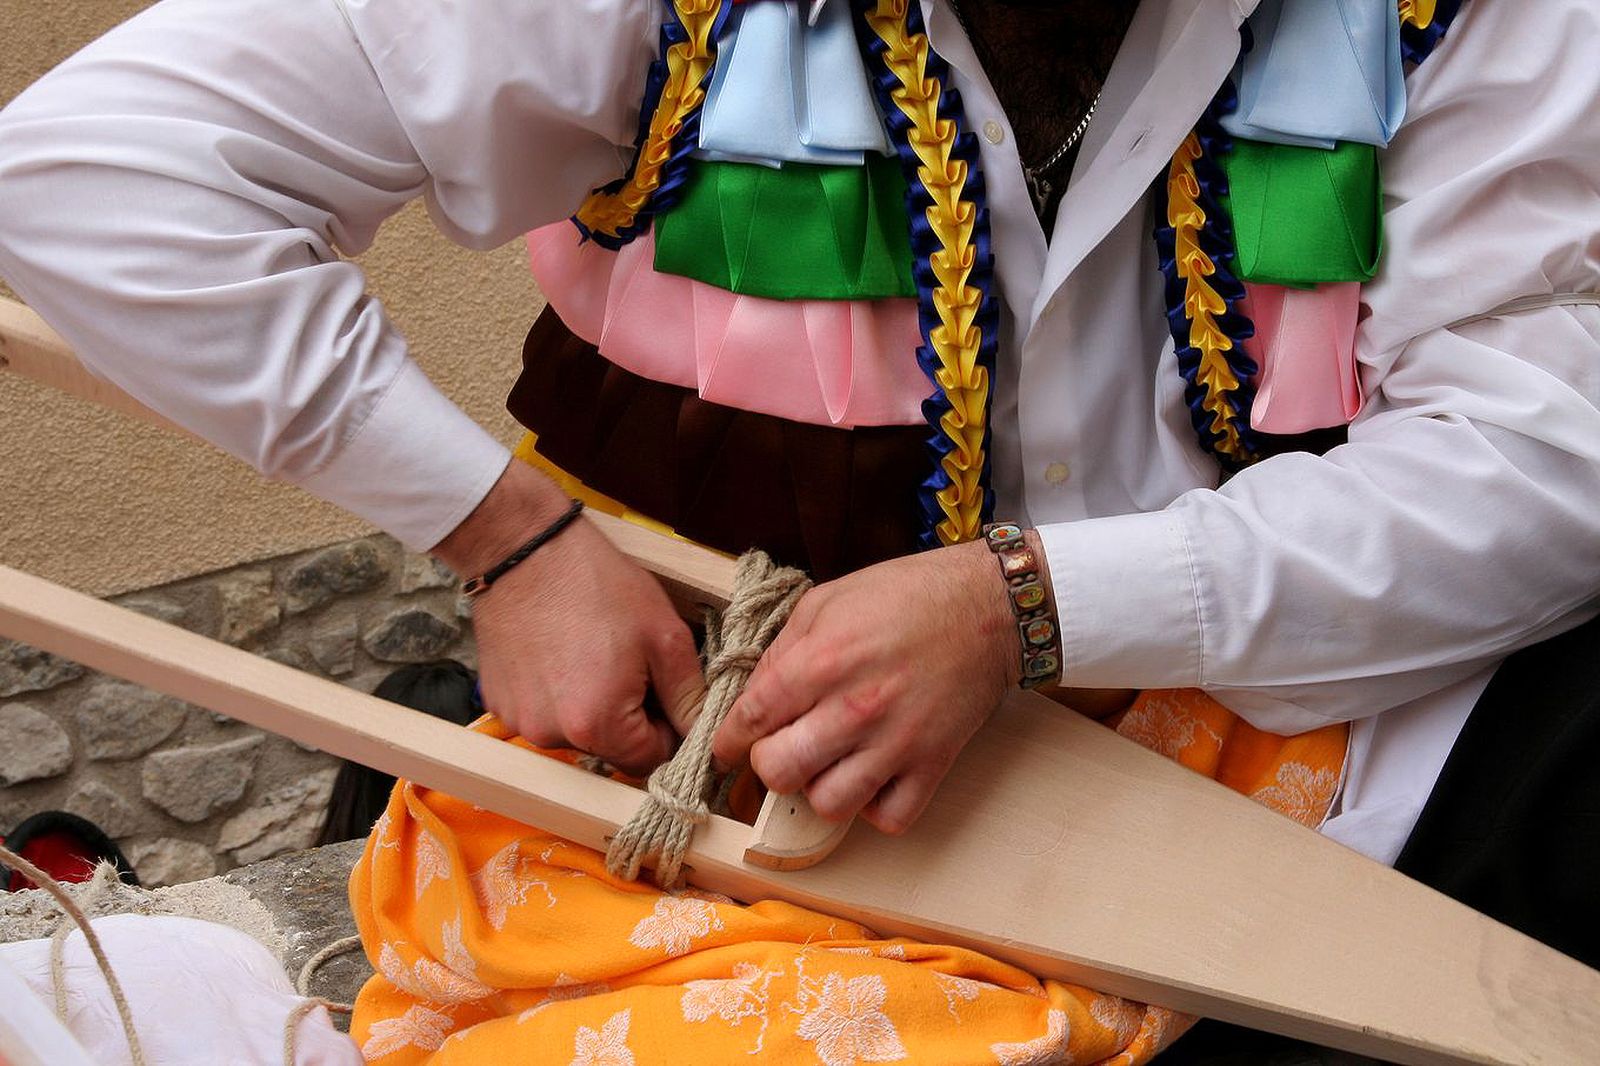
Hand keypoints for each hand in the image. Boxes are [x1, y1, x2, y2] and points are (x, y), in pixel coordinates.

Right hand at [434, 461, 703, 774]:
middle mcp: (552, 736)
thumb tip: (703, 735)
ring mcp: (519, 722)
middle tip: (633, 666)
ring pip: (579, 735)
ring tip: (595, 655)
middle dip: (632, 719)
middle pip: (612, 751)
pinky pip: (546, 716)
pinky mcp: (499, 705)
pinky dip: (560, 697)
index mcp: (598, 725)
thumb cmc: (598, 585)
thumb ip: (688, 697)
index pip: (651, 761)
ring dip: (595, 708)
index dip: (668, 731)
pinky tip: (564, 656)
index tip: (666, 694)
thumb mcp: (664, 637)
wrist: (525, 550)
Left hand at [712, 538, 1027, 833]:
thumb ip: (783, 649)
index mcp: (821, 660)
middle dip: (770, 763)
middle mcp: (854, 707)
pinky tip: (872, 777)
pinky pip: (889, 818)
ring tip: (829, 763)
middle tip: (783, 747)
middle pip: (779, 772)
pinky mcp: (933, 763)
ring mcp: (896, 741)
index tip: (730, 746)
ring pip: (829, 805)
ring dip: (820, 788)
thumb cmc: (906, 595)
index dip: (729, 740)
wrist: (988, 604)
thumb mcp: (827, 600)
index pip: (749, 721)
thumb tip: (751, 697)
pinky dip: (874, 807)